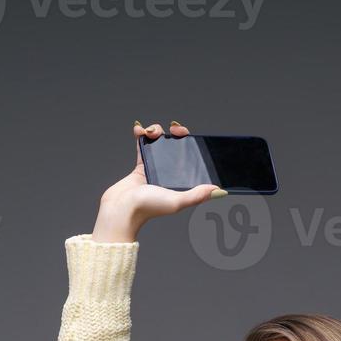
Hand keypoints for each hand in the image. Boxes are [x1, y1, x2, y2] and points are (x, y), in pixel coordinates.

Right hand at [90, 121, 225, 242]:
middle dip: (174, 134)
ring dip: (156, 132)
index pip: (191, 158)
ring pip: (158, 144)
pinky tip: (139, 130)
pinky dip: (141, 136)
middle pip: (176, 147)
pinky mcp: (140, 167)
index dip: (190, 143)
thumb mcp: (177, 201)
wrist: (121, 210)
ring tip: (150, 132)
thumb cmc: (148, 208)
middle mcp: (169, 175)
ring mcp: (154, 170)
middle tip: (172, 130)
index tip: (185, 134)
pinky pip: (142, 146)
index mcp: (180, 182)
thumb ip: (197, 195)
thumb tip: (219, 191)